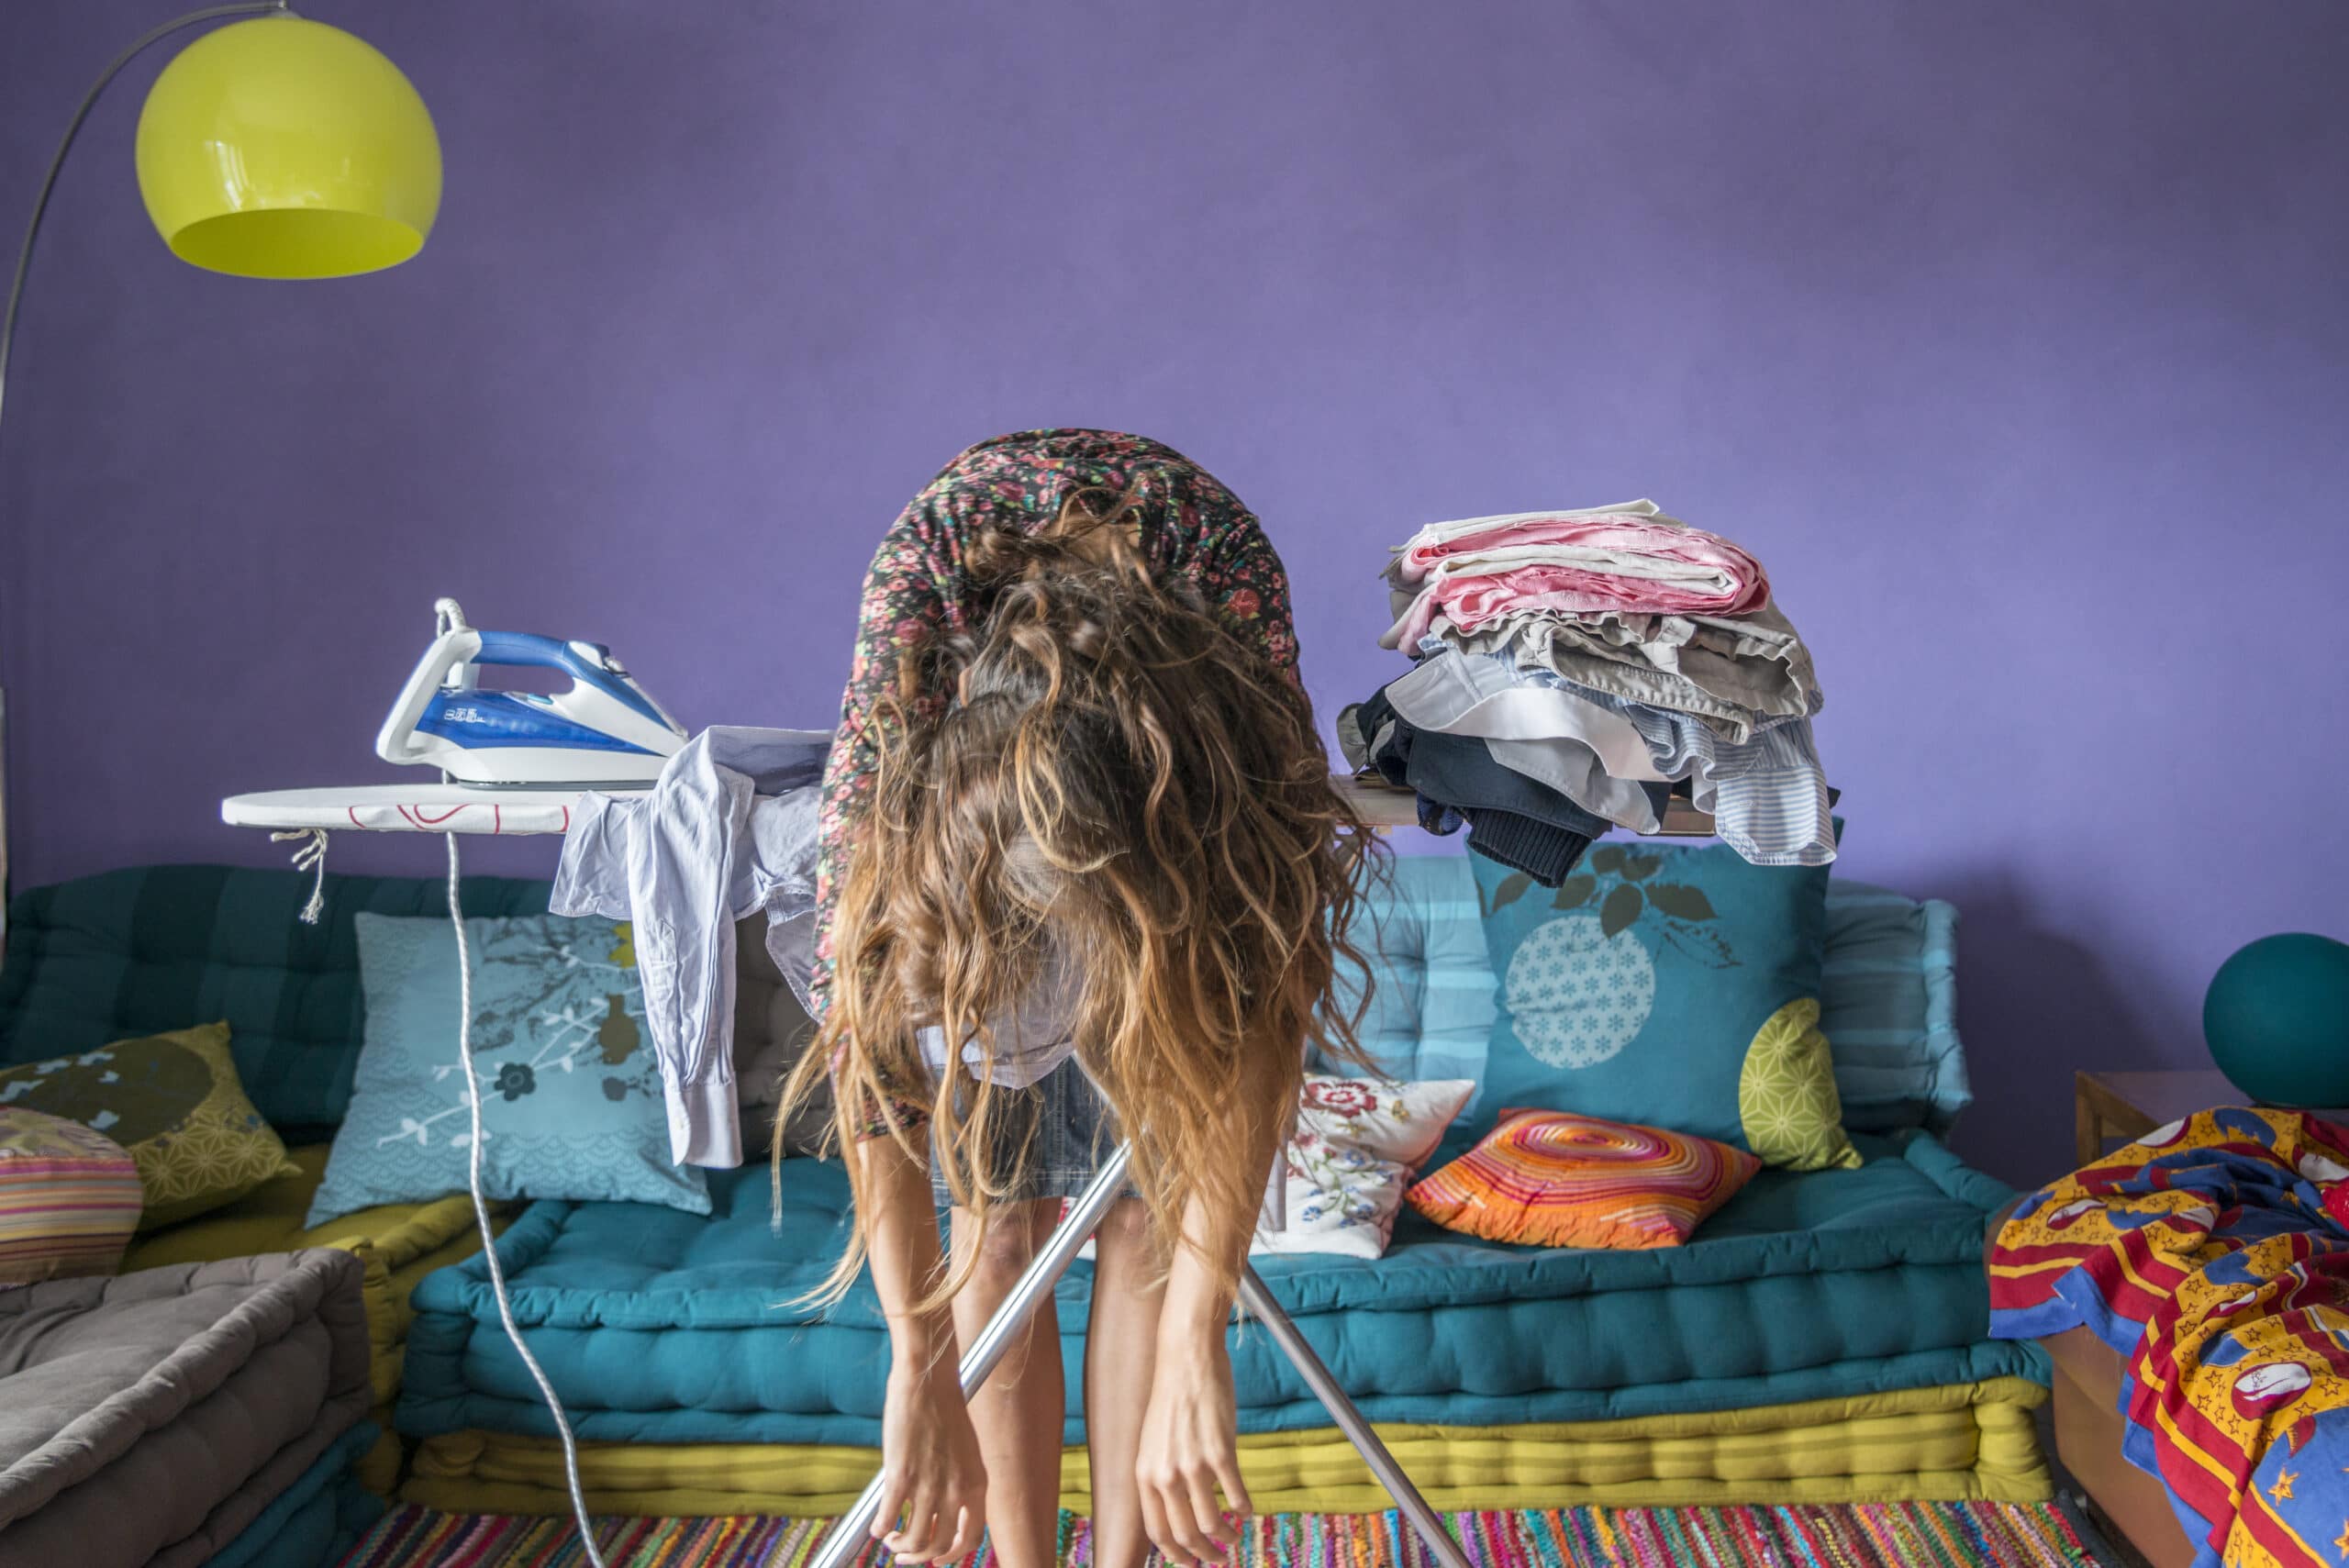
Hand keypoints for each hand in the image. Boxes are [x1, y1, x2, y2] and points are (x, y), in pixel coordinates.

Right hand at [873, 1358, 987, 1563]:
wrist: (928, 1381)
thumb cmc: (944, 1411)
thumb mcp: (965, 1452)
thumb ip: (960, 1482)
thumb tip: (943, 1511)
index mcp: (977, 1484)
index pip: (970, 1539)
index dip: (951, 1555)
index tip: (935, 1557)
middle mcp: (956, 1490)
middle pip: (938, 1546)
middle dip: (919, 1557)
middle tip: (904, 1555)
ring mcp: (928, 1485)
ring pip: (913, 1540)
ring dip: (899, 1546)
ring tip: (891, 1539)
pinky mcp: (901, 1476)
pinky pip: (887, 1518)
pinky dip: (880, 1529)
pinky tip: (876, 1527)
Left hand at [1136, 1335, 1249, 1566]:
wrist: (1186, 1358)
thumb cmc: (1173, 1400)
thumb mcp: (1153, 1443)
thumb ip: (1160, 1477)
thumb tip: (1177, 1511)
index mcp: (1145, 1474)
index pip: (1157, 1533)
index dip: (1177, 1556)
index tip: (1192, 1564)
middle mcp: (1165, 1474)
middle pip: (1186, 1535)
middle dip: (1205, 1554)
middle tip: (1220, 1558)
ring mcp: (1193, 1463)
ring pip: (1212, 1522)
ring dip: (1227, 1537)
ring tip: (1235, 1535)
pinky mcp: (1220, 1451)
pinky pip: (1236, 1495)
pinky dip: (1245, 1509)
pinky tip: (1248, 1510)